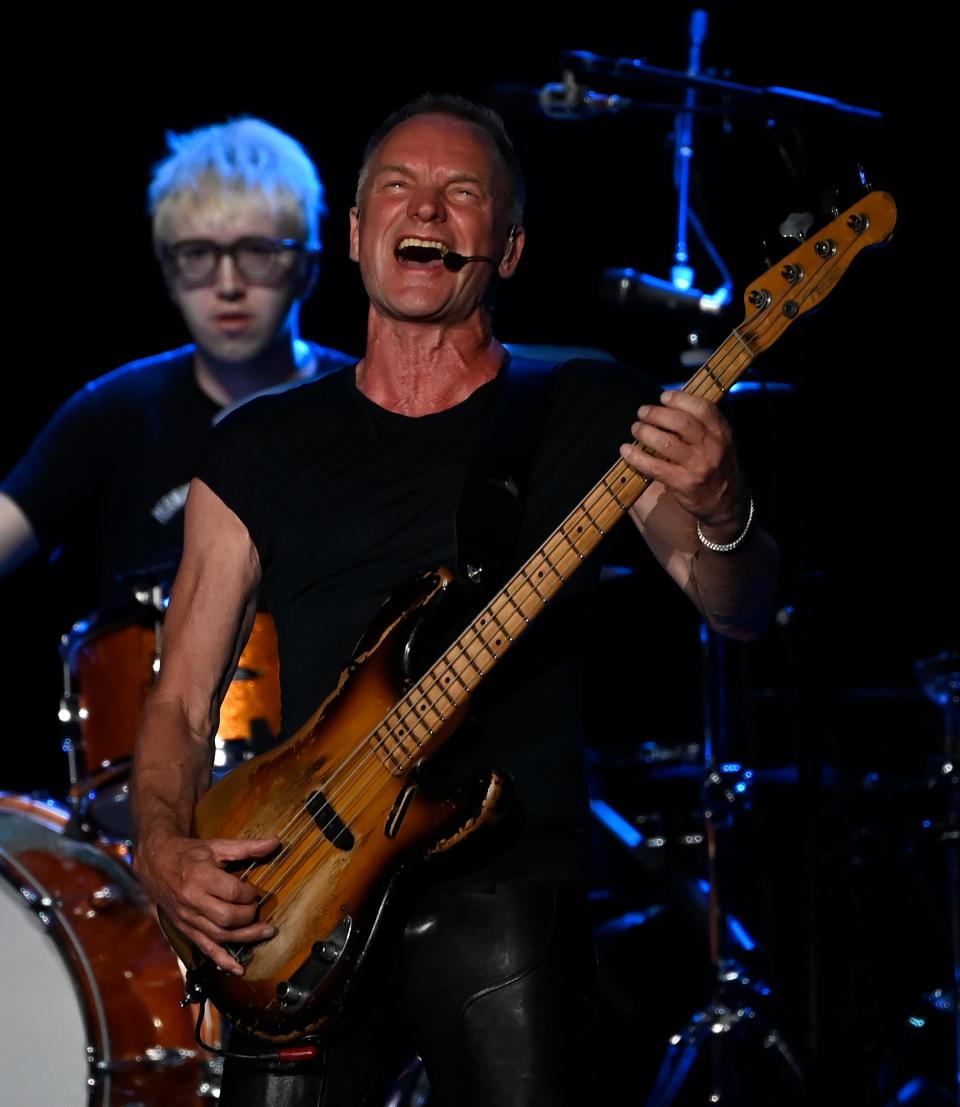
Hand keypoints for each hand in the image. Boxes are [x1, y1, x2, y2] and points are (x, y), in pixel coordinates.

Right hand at [134, 832, 280, 974]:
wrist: (156, 863)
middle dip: (249, 916)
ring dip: (245, 938)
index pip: (232, 892)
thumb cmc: (190, 854)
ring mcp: (188, 918)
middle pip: (227, 917)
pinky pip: (205, 948)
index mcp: (200, 877)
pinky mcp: (185, 929)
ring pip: (219, 936)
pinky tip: (238, 968)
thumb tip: (275, 842)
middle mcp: (192, 901)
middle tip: (260, 910)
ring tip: (266, 933)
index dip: (250, 894)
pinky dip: (223, 960)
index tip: (255, 891)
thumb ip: (247, 847)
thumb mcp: (217, 846)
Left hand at [619, 390, 749, 534]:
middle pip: (681, 422)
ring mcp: (698, 466)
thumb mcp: (719, 440)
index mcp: (721, 432)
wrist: (726, 501)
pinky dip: (637, 457)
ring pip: (666, 443)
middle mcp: (712, 447)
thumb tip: (671, 401)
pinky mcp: (683, 483)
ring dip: (645, 432)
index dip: (680, 399)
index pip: (702, 408)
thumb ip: (701, 423)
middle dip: (656, 414)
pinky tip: (626, 451)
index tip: (663, 396)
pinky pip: (655, 467)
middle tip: (642, 412)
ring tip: (636, 429)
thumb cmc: (716, 464)